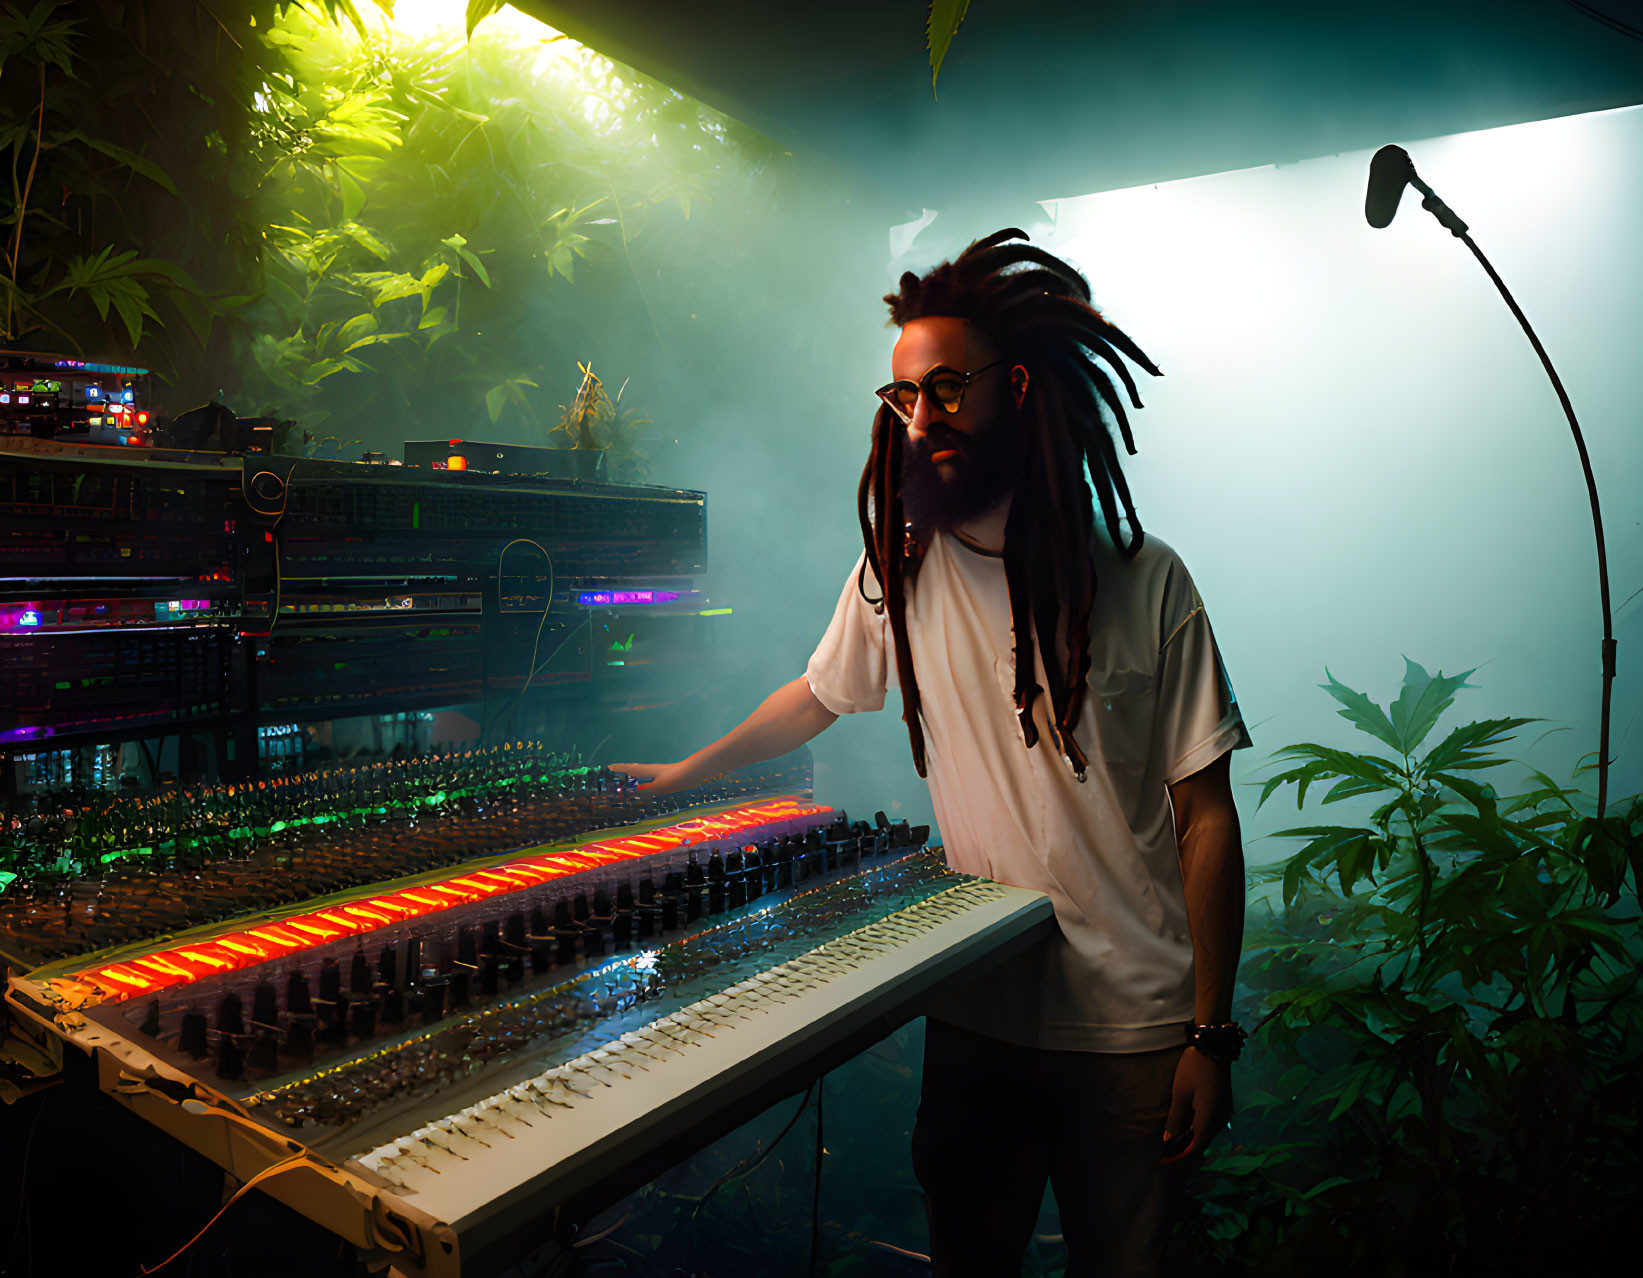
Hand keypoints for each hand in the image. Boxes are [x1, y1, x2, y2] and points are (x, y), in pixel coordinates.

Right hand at [606, 761, 701, 794]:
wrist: (693, 773)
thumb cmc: (676, 778)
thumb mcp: (660, 786)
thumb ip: (648, 788)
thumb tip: (636, 791)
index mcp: (648, 770)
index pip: (630, 769)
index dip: (618, 769)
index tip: (607, 767)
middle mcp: (652, 770)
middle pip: (634, 769)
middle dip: (624, 771)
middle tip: (613, 771)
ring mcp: (659, 772)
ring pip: (642, 773)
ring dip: (633, 775)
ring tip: (627, 779)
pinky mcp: (667, 776)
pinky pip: (649, 778)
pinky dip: (643, 781)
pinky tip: (646, 786)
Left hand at [1160, 1046, 1233, 1164]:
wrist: (1214, 1046)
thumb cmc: (1194, 1068)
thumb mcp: (1181, 1094)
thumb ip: (1175, 1118)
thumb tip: (1168, 1140)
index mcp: (1211, 1116)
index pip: (1196, 1146)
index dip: (1180, 1156)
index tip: (1165, 1161)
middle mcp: (1221, 1118)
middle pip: (1202, 1141)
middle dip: (1184, 1147)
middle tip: (1165, 1151)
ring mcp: (1224, 1111)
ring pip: (1206, 1132)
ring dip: (1190, 1137)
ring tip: (1171, 1138)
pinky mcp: (1223, 1104)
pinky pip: (1210, 1122)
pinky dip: (1196, 1126)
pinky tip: (1184, 1124)